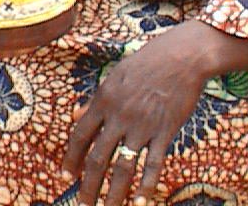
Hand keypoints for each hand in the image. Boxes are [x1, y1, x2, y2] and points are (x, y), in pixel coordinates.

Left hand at [61, 23, 210, 205]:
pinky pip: (152, 164)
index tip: (65, 175)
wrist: (182, 56)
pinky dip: (146, 186)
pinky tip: (141, 203)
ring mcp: (142, 126)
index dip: (71, 158)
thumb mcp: (115, 75)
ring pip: (122, 167)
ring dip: (113, 193)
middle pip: (97, 158)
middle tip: (82, 204)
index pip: (80, 136)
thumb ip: (95, 99)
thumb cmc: (148, 62)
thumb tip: (76, 116)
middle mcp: (119, 116)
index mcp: (104, 100)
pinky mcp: (165, 132)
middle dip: (87, 186)